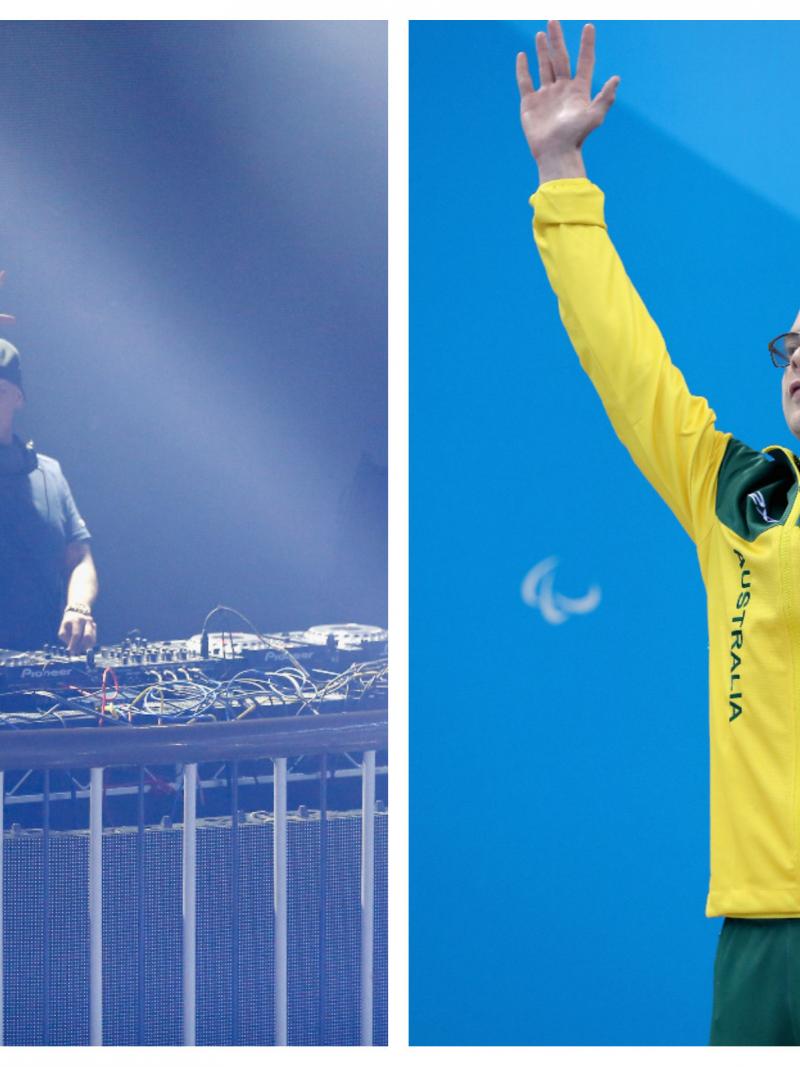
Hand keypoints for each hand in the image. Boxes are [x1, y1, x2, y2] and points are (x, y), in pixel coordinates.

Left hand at [59, 608, 96, 653]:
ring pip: (92, 638)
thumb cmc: (68, 623)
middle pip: (87, 636)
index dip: (73, 644)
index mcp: (77, 620)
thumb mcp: (63, 628)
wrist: (76, 612)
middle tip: (76, 651)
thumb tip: (71, 648)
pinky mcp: (94, 626)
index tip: (71, 651)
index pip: (76, 634)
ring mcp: (92, 623)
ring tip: (79, 649)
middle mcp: (86, 620)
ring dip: (86, 646)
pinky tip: (83, 646)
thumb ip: (65, 637)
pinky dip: (89, 645)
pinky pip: (94, 639)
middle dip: (81, 646)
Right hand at [516, 21, 619, 180]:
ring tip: (541, 34)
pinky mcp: (530, 103)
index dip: (587, 45)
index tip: (589, 27)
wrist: (554, 153)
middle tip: (553, 21)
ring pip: (544, 67)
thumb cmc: (575, 137)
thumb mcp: (594, 117)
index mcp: (578, 90)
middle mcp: (562, 90)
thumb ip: (605, 98)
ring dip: (542, 50)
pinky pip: (525, 82)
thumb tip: (617, 78)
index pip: (584, 62)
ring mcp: (546, 95)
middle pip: (560, 59)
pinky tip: (522, 56)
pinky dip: (523, 69)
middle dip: (557, 40)